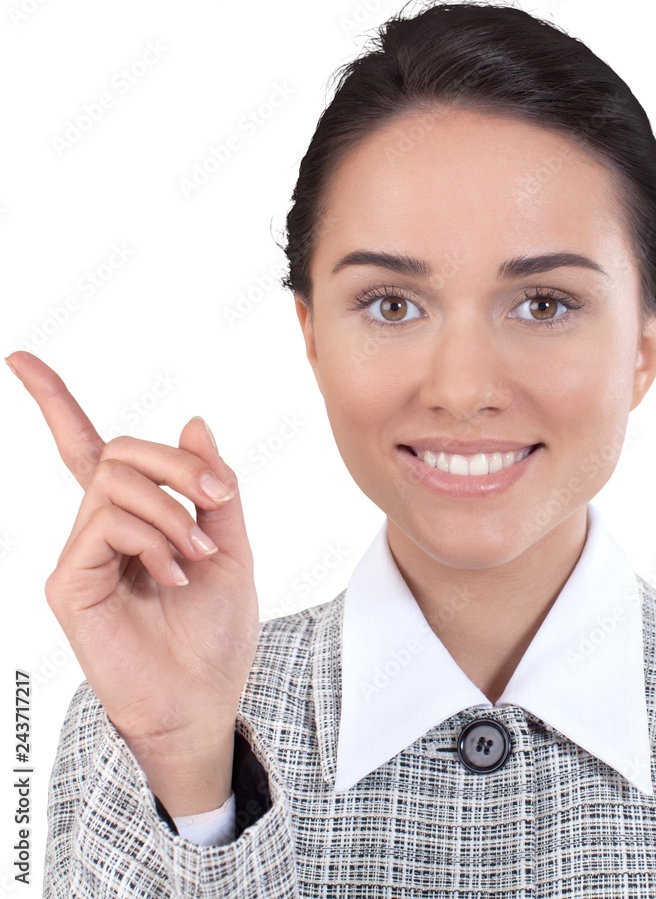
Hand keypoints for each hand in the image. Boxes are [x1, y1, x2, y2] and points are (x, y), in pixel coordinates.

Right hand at [6, 350, 258, 809]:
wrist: (205, 699)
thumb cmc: (214, 631)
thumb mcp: (230, 546)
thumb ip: (212, 489)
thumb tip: (194, 422)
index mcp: (135, 519)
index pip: (87, 451)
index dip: (55, 403)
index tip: (22, 359)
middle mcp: (98, 530)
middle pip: (118, 451)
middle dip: (179, 466)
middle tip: (217, 500)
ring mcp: (80, 555)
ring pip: (115, 481)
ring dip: (173, 511)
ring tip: (198, 557)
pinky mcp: (69, 582)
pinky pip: (107, 522)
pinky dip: (155, 539)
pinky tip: (176, 575)